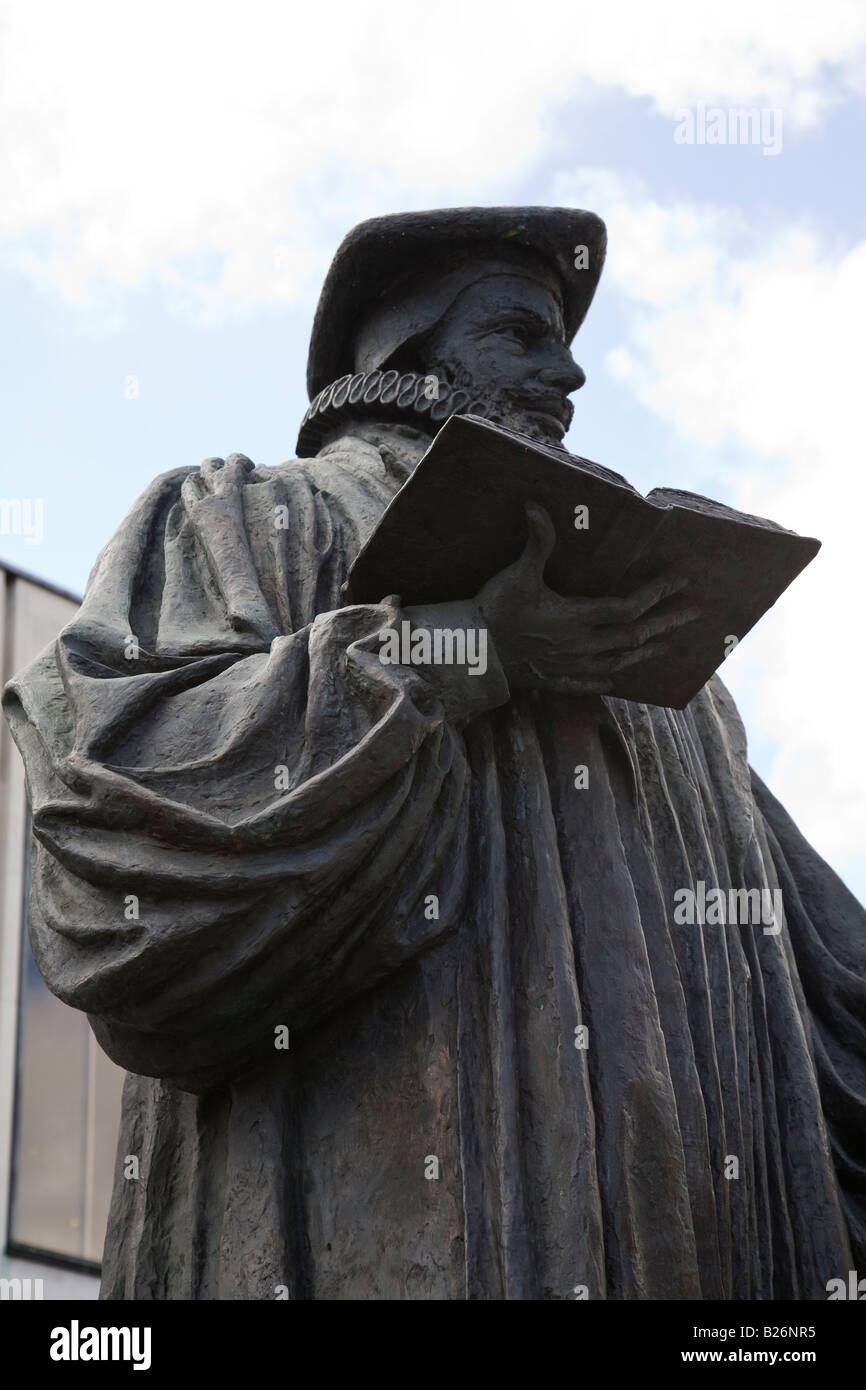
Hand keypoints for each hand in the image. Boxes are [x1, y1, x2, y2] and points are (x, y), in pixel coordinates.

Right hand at [475, 501, 698, 696]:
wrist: (469, 654)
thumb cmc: (494, 610)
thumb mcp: (516, 574)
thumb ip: (535, 542)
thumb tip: (535, 506)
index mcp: (576, 617)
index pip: (628, 607)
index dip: (657, 593)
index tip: (681, 578)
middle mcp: (581, 645)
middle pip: (635, 635)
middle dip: (668, 621)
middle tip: (695, 610)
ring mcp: (570, 666)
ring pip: (621, 661)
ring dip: (648, 649)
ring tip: (670, 640)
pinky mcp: (555, 680)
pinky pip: (593, 682)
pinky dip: (612, 676)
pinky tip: (621, 673)